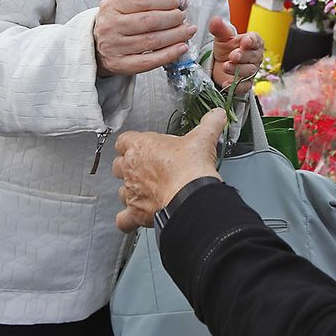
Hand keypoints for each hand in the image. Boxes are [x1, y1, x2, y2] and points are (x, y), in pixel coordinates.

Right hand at [93, 0, 195, 76]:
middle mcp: (111, 26)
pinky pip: (150, 61)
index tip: (177, 2)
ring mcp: (115, 47)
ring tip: (188, 30)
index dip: (164, 1)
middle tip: (183, 17)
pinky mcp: (120, 64)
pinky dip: (169, 54)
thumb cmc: (115, 22)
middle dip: (173, 18)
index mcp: (111, 6)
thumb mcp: (122, 4)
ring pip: (152, 41)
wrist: (95, 45)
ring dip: (176, 35)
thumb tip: (179, 1)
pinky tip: (181, 47)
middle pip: (150, 22)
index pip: (143, 0)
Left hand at [113, 108, 225, 231]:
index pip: (123, 140)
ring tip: (146, 192)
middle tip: (146, 169)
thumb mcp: (202, 138)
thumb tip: (217, 115)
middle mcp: (130, 169)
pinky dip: (127, 220)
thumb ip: (209, 124)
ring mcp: (131, 192)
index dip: (131, 143)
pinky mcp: (135, 213)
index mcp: (140, 146)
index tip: (141, 146)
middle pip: (118, 165)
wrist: (190, 196)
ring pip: (121, 191)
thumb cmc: (190, 167)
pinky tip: (136, 217)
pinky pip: (123, 219)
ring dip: (131, 192)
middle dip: (129, 167)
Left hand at [208, 17, 263, 98]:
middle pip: (252, 57)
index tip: (245, 41)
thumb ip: (219, 29)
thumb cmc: (226, 48)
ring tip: (226, 66)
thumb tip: (215, 20)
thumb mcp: (222, 37)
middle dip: (242, 56)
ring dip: (237, 69)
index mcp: (252, 42)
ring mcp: (251, 71)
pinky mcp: (245, 84)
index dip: (251, 41)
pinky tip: (227, 83)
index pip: (256, 40)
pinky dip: (236, 86)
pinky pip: (244, 86)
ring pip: (248, 71)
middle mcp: (255, 57)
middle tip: (232, 56)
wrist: (220, 64)